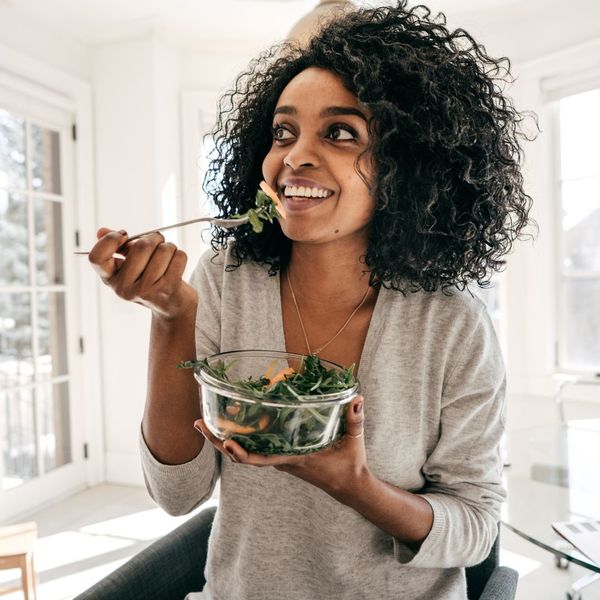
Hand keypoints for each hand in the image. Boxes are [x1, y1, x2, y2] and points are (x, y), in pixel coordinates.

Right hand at [88, 227, 196, 320]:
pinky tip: (175, 265)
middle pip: (141, 246)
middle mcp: (124, 288)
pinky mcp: (167, 289)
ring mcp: (146, 290)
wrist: (170, 306)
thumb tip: (102, 231)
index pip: (96, 258)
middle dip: (154, 238)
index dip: (110, 240)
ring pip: (164, 250)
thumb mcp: (129, 266)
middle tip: (157, 241)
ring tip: (167, 257)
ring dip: (169, 247)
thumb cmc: (149, 280)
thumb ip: (117, 248)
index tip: (124, 235)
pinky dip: (180, 255)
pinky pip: (179, 257)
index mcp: (110, 279)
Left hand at [194, 395, 368, 500]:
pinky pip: (255, 448)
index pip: (261, 460)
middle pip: (242, 455)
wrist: (349, 486)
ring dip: (223, 439)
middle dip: (217, 441)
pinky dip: (240, 438)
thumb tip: (356, 398)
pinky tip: (232, 424)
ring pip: (245, 452)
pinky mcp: (282, 456)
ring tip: (205, 420)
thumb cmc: (350, 464)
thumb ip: (355, 420)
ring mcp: (279, 459)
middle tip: (198, 423)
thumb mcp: (354, 441)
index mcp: (294, 460)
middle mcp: (281, 461)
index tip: (225, 442)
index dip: (242, 453)